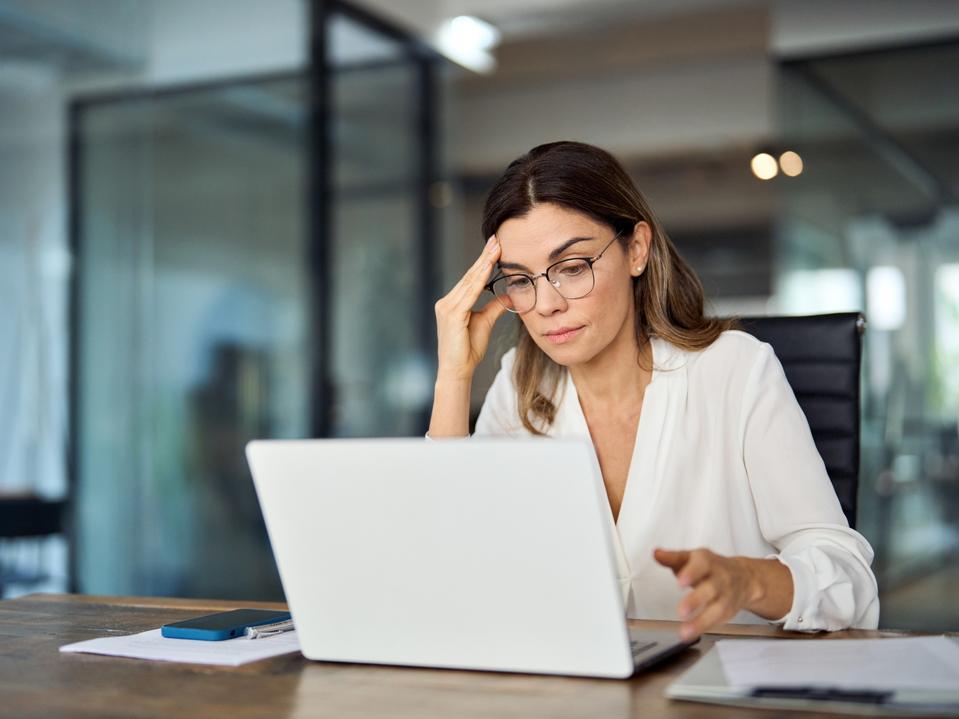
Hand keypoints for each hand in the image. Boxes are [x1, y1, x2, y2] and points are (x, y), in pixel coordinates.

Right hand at [433, 235, 510, 381]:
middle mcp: (446, 302)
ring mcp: (447, 307)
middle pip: (469, 275)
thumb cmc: (468, 350)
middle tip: (496, 238)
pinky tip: (488, 267)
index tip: (495, 246)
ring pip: (469, 281)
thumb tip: (509, 295)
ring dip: (483, 263)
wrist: (457, 371)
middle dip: (484, 256)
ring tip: (495, 247)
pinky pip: (469, 293)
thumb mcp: (485, 323)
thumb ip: (494, 307)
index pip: (471, 279)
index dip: (483, 262)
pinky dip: (479, 279)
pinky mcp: (452, 314)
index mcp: (453, 303)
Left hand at [653, 547, 763, 640]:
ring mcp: (726, 595)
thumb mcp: (691, 558)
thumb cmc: (711, 566)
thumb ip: (672, 558)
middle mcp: (720, 577)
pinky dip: (704, 628)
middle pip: (711, 588)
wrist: (744, 577)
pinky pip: (718, 620)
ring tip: (685, 632)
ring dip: (701, 622)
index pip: (702, 564)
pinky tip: (691, 633)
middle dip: (696, 600)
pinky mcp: (728, 610)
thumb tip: (657, 554)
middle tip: (681, 611)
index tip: (680, 582)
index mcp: (707, 561)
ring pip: (717, 609)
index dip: (691, 573)